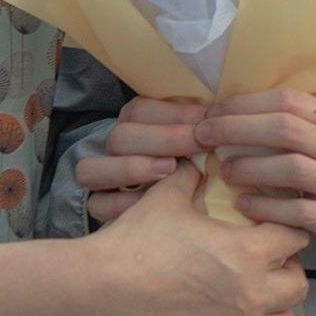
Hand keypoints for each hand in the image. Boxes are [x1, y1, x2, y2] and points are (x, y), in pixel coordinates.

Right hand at [76, 98, 204, 225]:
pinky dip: (122, 204)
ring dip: (133, 168)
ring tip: (169, 170)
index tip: (209, 121)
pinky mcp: (99, 205)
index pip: (142, 110)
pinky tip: (150, 203)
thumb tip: (220, 114)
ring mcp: (103, 177)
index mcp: (134, 121)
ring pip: (95, 168)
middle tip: (197, 144)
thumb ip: (200, 124)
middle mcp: (115, 147)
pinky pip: (98, 204)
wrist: (171, 201)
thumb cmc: (191, 160)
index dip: (176, 114)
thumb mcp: (194, 135)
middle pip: (121, 136)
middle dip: (164, 139)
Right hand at [94, 163, 310, 315]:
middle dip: (290, 272)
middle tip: (275, 265)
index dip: (291, 230)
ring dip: (281, 312)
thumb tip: (196, 163)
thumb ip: (189, 177)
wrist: (104, 290)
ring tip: (270, 302)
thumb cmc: (136, 244)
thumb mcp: (166, 197)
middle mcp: (250, 292)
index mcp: (246, 250)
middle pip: (297, 285)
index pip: (294, 238)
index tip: (283, 229)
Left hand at [199, 88, 315, 243]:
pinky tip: (242, 204)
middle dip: (237, 129)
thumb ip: (292, 119)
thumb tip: (233, 110)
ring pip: (290, 168)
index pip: (286, 100)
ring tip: (224, 170)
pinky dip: (265, 207)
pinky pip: (295, 212)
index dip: (245, 103)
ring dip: (250, 167)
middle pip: (284, 129)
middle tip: (204, 136)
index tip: (213, 110)